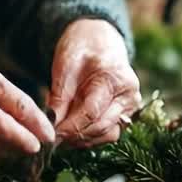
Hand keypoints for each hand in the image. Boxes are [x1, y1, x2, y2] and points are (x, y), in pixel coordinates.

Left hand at [46, 19, 140, 147]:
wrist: (99, 42)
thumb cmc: (83, 48)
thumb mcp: (65, 65)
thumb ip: (60, 95)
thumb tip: (51, 125)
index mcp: (117, 78)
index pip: (92, 112)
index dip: (70, 126)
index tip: (50, 133)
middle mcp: (130, 96)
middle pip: (101, 127)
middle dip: (75, 135)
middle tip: (51, 137)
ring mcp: (130, 108)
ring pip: (106, 135)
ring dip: (82, 139)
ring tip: (60, 132)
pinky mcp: (125, 117)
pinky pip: (107, 134)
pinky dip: (88, 136)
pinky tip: (72, 129)